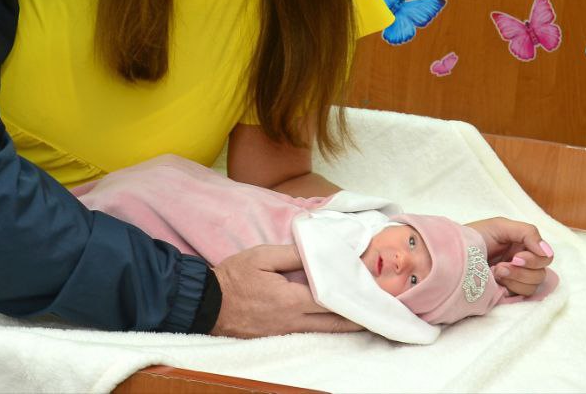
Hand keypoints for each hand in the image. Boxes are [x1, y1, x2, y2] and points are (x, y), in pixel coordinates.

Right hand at [210, 244, 360, 337]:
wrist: (207, 304)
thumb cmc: (234, 277)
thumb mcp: (261, 256)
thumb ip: (293, 254)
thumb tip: (318, 250)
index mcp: (291, 299)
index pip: (331, 297)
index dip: (352, 291)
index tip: (371, 287)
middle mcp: (293, 320)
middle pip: (334, 321)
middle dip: (358, 316)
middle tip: (379, 310)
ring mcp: (286, 331)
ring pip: (324, 330)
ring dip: (345, 324)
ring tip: (364, 317)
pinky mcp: (279, 335)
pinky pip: (309, 332)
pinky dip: (326, 326)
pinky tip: (333, 321)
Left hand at [466, 217, 553, 297]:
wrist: (453, 256)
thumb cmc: (473, 237)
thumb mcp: (499, 226)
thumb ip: (527, 233)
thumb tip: (547, 251)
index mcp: (521, 245)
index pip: (545, 256)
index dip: (536, 258)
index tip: (516, 258)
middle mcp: (521, 262)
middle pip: (542, 272)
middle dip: (523, 270)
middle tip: (502, 266)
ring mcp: (515, 278)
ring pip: (534, 285)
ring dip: (515, 278)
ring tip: (495, 272)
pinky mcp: (509, 292)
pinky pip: (523, 295)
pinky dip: (511, 287)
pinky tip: (495, 281)